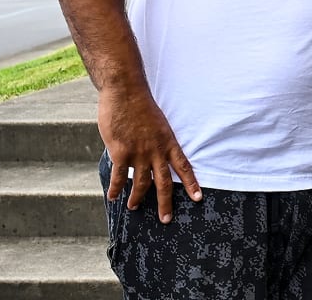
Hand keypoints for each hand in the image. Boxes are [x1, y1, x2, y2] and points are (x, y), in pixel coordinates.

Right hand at [98, 85, 201, 223]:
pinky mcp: (121, 152)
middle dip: (165, 203)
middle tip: (166, 219)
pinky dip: (115, 188)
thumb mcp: (158, 123)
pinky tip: (113, 196)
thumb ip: (157, 140)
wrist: (126, 92)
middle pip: (164, 183)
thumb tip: (153, 152)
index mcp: (169, 142)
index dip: (191, 183)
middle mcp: (156, 151)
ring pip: (141, 184)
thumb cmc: (141, 105)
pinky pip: (118, 176)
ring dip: (137, 198)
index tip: (198, 198)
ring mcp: (139, 153)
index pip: (184, 166)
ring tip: (134, 207)